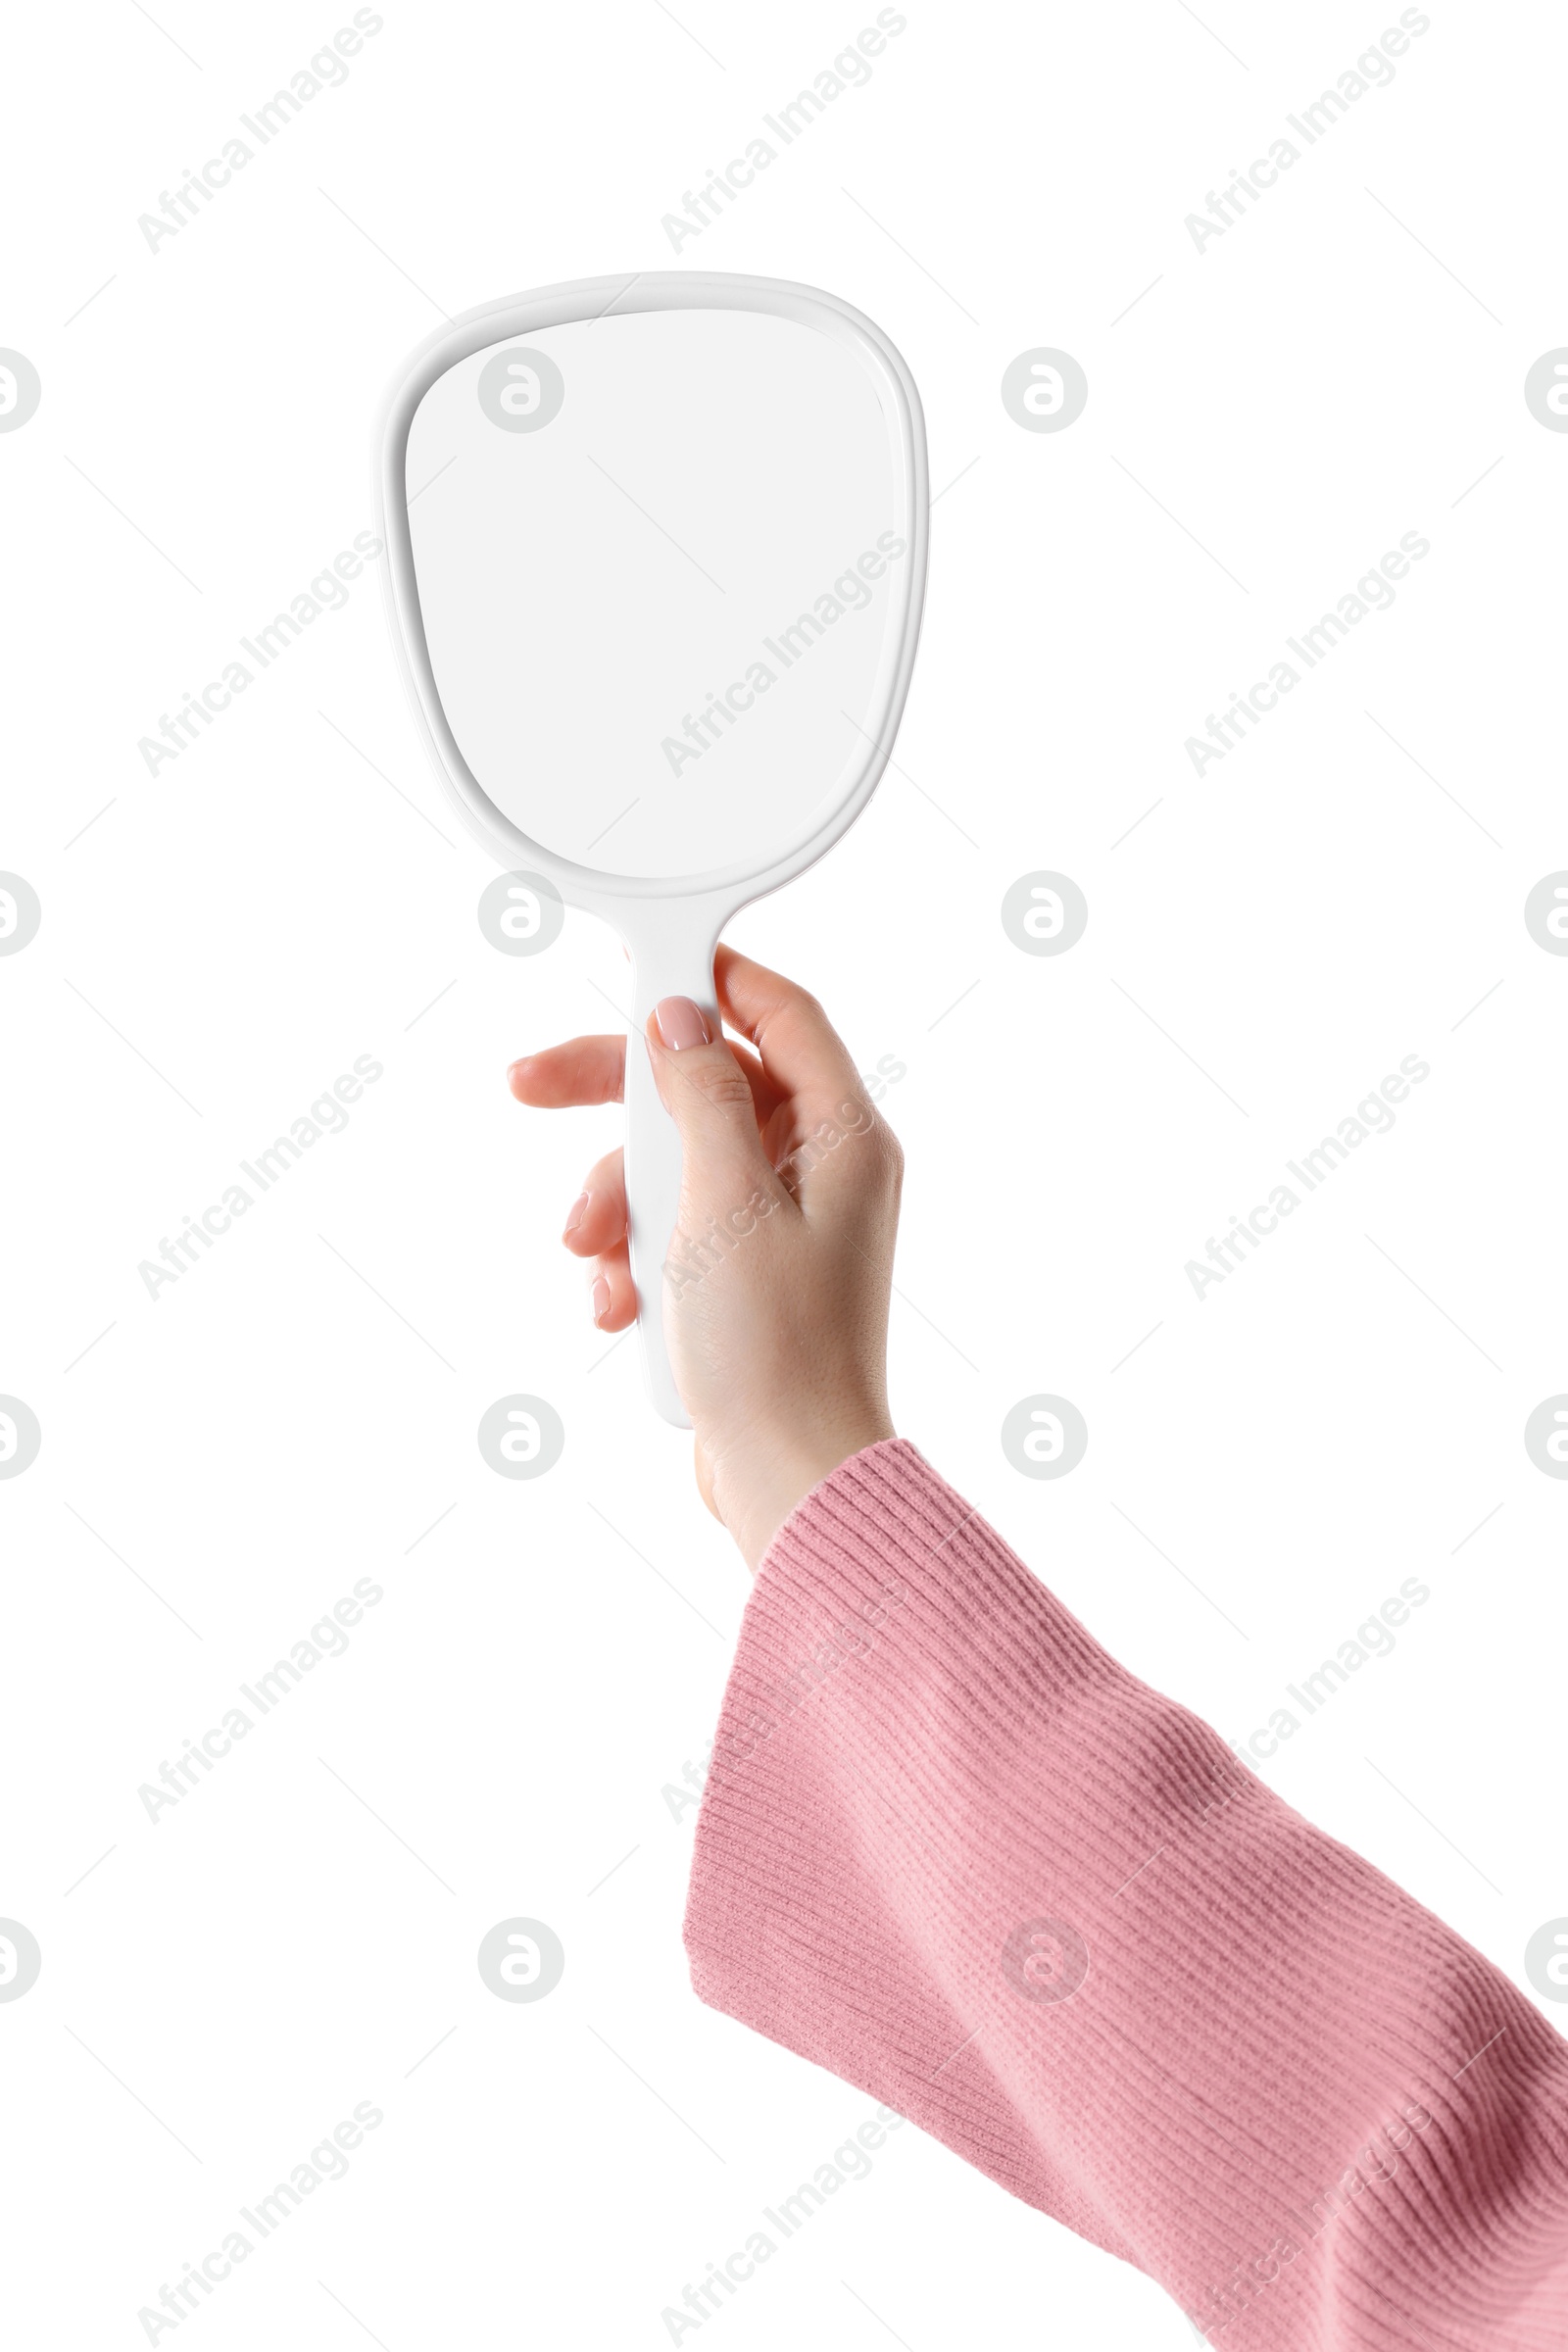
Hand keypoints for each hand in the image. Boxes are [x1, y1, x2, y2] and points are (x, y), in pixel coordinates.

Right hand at [507, 948, 901, 1568]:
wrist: (788, 1476)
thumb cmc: (775, 1349)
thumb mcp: (722, 1201)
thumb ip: (701, 1096)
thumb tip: (683, 1017)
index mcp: (844, 1135)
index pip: (781, 1013)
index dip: (710, 980)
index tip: (637, 966)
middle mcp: (824, 1169)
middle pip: (709, 1085)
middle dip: (618, 1099)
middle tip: (528, 1084)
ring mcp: (786, 1223)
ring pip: (679, 1162)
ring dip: (618, 1199)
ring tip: (589, 1253)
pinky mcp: (748, 1274)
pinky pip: (677, 1227)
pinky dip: (637, 1254)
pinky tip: (616, 1304)